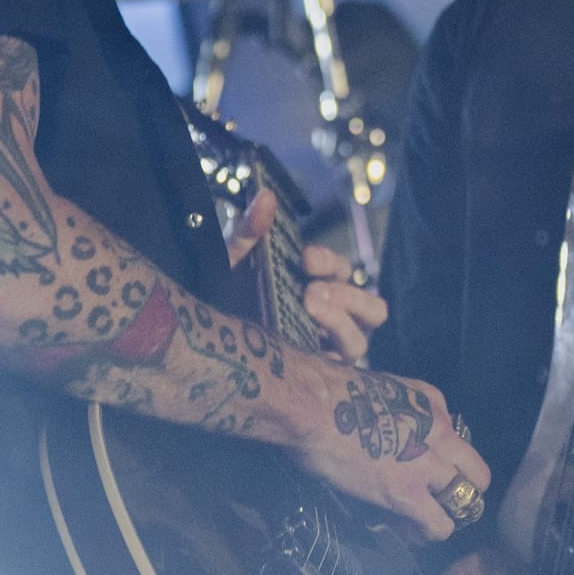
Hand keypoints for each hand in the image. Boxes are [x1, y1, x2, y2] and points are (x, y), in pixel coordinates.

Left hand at [225, 191, 387, 361]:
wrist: (203, 347)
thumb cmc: (224, 303)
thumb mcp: (233, 264)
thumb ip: (249, 232)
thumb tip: (265, 196)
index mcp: (318, 286)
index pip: (340, 269)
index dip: (326, 261)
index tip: (303, 259)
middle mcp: (332, 318)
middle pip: (370, 305)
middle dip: (346, 295)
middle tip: (311, 291)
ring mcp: (329, 350)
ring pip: (361, 338)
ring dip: (340, 322)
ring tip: (309, 311)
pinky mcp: (321, 377)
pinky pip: (343, 371)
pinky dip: (330, 356)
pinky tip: (305, 349)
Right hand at [287, 362, 489, 542]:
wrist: (314, 404)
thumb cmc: (329, 390)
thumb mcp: (381, 390)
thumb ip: (396, 410)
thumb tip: (386, 428)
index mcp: (432, 402)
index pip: (456, 440)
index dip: (442, 460)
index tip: (422, 470)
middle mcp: (441, 431)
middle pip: (475, 473)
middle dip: (460, 490)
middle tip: (435, 500)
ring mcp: (428, 465)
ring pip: (465, 502)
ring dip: (446, 513)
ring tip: (421, 520)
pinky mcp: (409, 494)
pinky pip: (440, 526)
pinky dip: (427, 533)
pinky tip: (408, 530)